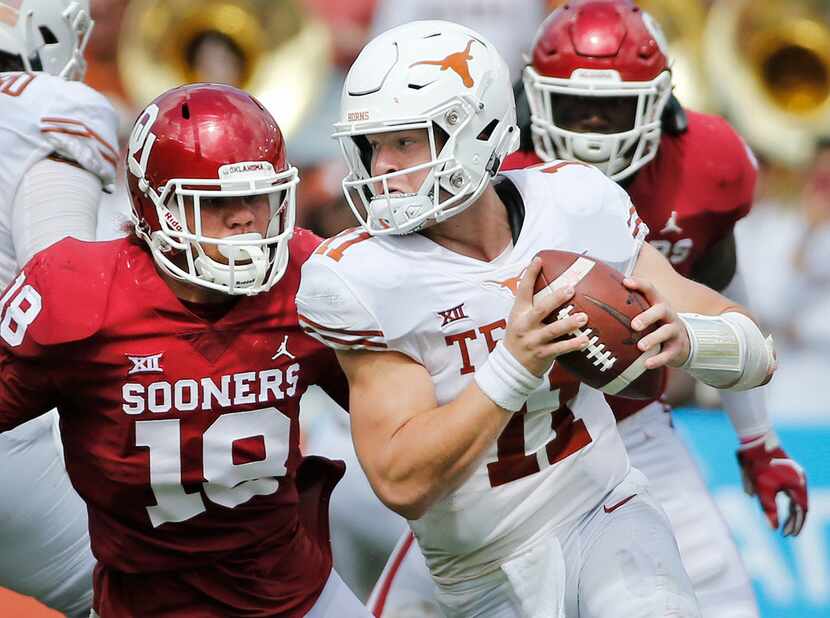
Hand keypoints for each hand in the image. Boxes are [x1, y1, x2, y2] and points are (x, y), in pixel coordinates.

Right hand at [503, 257, 590, 376]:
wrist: (510, 365)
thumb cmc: (520, 337)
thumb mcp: (519, 318)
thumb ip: (532, 304)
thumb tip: (550, 283)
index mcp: (519, 313)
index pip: (522, 290)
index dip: (530, 274)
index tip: (538, 260)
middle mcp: (525, 325)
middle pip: (541, 309)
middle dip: (556, 299)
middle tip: (570, 289)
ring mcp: (533, 340)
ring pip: (553, 331)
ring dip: (568, 323)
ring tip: (584, 317)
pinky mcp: (542, 354)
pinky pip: (560, 349)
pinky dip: (573, 345)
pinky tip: (586, 340)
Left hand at [623, 277, 688, 368]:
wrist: (682, 342)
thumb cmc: (655, 325)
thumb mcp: (648, 313)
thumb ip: (629, 308)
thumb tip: (596, 303)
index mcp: (658, 303)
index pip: (650, 289)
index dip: (639, 284)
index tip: (625, 282)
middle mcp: (668, 314)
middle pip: (661, 310)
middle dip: (648, 316)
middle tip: (634, 325)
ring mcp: (674, 330)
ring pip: (666, 332)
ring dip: (653, 339)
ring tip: (640, 346)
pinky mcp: (677, 347)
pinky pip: (669, 353)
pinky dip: (658, 359)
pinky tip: (646, 364)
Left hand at [737, 432, 807, 535]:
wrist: (755, 443)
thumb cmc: (758, 466)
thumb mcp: (762, 490)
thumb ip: (769, 510)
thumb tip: (773, 528)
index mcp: (798, 485)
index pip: (802, 511)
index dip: (796, 524)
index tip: (788, 535)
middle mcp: (801, 480)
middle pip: (801, 505)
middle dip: (794, 520)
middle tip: (786, 533)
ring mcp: (796, 475)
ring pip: (797, 498)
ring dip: (792, 511)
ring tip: (785, 524)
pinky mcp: (790, 471)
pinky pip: (792, 490)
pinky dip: (789, 501)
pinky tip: (783, 507)